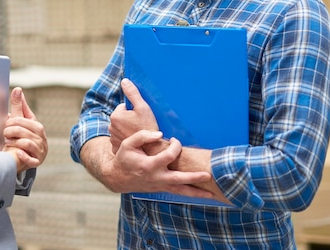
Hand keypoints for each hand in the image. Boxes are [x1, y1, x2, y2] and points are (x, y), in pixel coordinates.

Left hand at [3, 87, 47, 172]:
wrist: (20, 158)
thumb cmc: (20, 137)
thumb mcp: (19, 121)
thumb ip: (18, 106)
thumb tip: (17, 89)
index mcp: (37, 126)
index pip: (24, 119)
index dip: (12, 121)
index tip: (6, 121)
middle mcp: (41, 137)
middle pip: (23, 130)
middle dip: (10, 131)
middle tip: (4, 132)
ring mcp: (40, 150)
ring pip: (25, 142)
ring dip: (13, 142)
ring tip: (7, 141)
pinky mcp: (37, 161)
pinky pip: (30, 158)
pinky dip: (22, 155)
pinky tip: (16, 153)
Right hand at [82, 134, 211, 197]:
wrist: (117, 178)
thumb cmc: (124, 158)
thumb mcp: (127, 144)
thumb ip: (143, 136)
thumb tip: (160, 135)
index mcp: (149, 166)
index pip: (169, 156)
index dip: (175, 145)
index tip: (174, 139)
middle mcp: (156, 178)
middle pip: (179, 179)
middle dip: (194, 178)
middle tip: (208, 175)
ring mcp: (159, 185)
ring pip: (180, 191)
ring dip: (197, 193)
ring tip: (212, 194)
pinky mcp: (161, 189)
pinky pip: (178, 192)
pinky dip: (190, 194)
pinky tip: (202, 194)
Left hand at [109, 78, 159, 153]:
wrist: (152, 150)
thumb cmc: (149, 127)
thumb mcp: (143, 107)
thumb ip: (133, 93)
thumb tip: (124, 81)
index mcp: (115, 115)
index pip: (123, 107)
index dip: (134, 110)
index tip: (141, 117)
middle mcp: (111, 127)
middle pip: (122, 117)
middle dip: (129, 119)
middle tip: (141, 124)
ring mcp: (113, 138)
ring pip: (121, 128)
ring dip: (128, 128)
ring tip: (139, 132)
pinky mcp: (116, 147)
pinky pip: (121, 138)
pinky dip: (127, 138)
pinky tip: (135, 140)